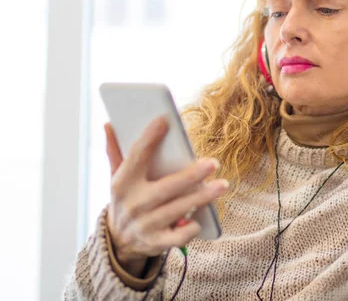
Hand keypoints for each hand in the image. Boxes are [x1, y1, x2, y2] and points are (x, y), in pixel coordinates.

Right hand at [104, 117, 228, 276]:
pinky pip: (179, 236)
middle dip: (192, 175)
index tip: (164, 121)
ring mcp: (145, 225)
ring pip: (178, 209)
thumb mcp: (116, 177)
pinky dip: (191, 228)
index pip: (136, 157)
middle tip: (213, 163)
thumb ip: (115, 152)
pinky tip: (200, 218)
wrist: (119, 242)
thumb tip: (108, 124)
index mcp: (122, 183)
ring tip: (222, 185)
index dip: (149, 138)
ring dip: (202, 197)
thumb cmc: (126, 200)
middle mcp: (134, 204)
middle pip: (167, 187)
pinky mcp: (156, 242)